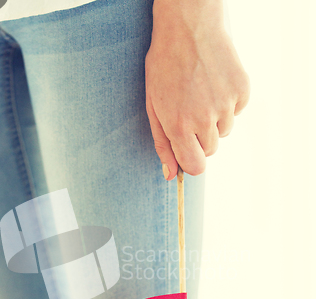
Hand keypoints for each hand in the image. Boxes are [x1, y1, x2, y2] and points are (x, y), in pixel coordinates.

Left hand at [145, 0, 249, 178]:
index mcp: (179, 126)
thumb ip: (162, 144)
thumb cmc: (164, 67)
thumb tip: (171, 175)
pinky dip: (227, 103)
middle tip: (189, 111)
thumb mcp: (154, 106)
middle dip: (199, 138)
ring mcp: (226, 105)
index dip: (191, 162)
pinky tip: (214, 83)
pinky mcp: (242, 91)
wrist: (188, 26)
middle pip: (210, 150)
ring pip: (223, 131)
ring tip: (201, 93)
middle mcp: (204, 119)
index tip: (188, 152)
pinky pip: (236, 112)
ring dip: (213, 120)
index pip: (196, 167)